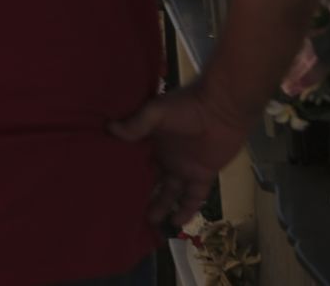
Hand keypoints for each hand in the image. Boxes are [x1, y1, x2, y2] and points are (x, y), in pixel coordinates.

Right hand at [109, 85, 252, 226]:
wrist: (223, 108)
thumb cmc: (187, 107)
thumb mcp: (156, 113)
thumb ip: (136, 124)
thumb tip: (109, 129)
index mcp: (151, 140)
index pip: (134, 161)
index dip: (123, 173)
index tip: (106, 186)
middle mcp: (165, 157)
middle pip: (150, 180)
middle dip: (139, 195)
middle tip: (125, 212)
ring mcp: (183, 168)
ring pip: (169, 193)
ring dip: (160, 207)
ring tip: (148, 223)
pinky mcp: (202, 175)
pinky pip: (193, 197)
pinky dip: (186, 210)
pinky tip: (176, 223)